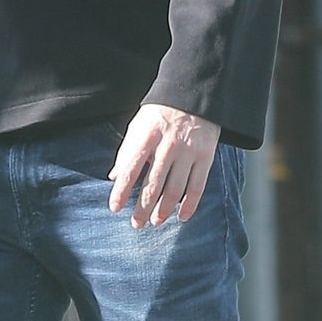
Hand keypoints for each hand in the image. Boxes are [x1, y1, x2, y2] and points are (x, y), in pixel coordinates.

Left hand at [107, 105, 220, 228]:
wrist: (194, 96)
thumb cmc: (160, 114)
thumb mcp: (138, 126)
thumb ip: (127, 152)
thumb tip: (115, 177)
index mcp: (147, 135)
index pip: (131, 167)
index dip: (122, 190)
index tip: (115, 208)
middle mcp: (168, 145)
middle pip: (154, 184)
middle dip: (143, 208)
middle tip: (136, 224)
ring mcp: (189, 151)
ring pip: (175, 189)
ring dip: (164, 210)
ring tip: (155, 222)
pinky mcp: (206, 156)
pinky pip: (198, 186)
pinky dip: (190, 204)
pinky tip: (182, 216)